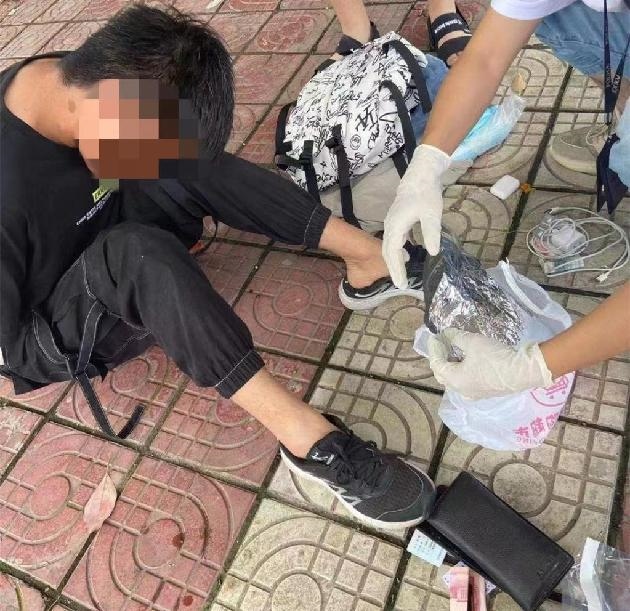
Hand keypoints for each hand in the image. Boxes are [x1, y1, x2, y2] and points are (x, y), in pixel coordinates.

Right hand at [382, 144, 450, 287]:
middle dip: (393, 270)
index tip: (402, 285)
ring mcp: (391, 223)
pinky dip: (397, 252)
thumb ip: (431, 234)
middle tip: (401, 285)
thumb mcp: (432, 215)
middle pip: (387, 253)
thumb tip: (433, 253)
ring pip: (389, 247)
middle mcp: (390, 227)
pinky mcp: (396, 220)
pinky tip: (406, 255)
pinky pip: (393, 240)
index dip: (397, 270)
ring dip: (394, 261)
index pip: (394, 254)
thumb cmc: (426, 194)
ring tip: (401, 275)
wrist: (420, 175)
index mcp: (396, 227)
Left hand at [427, 328, 552, 399]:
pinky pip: (465, 383)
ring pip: (454, 380)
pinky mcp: (484, 393)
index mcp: (454, 379)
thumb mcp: (472, 342)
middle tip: (442, 344)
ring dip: (451, 365)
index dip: (434, 349)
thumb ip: (456, 337)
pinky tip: (466, 361)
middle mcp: (460, 390)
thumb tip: (447, 334)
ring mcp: (473, 394)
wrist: (523, 371)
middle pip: (442, 374)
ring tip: (453, 351)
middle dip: (440, 359)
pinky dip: (461, 372)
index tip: (435, 336)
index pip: (436, 364)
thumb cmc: (494, 357)